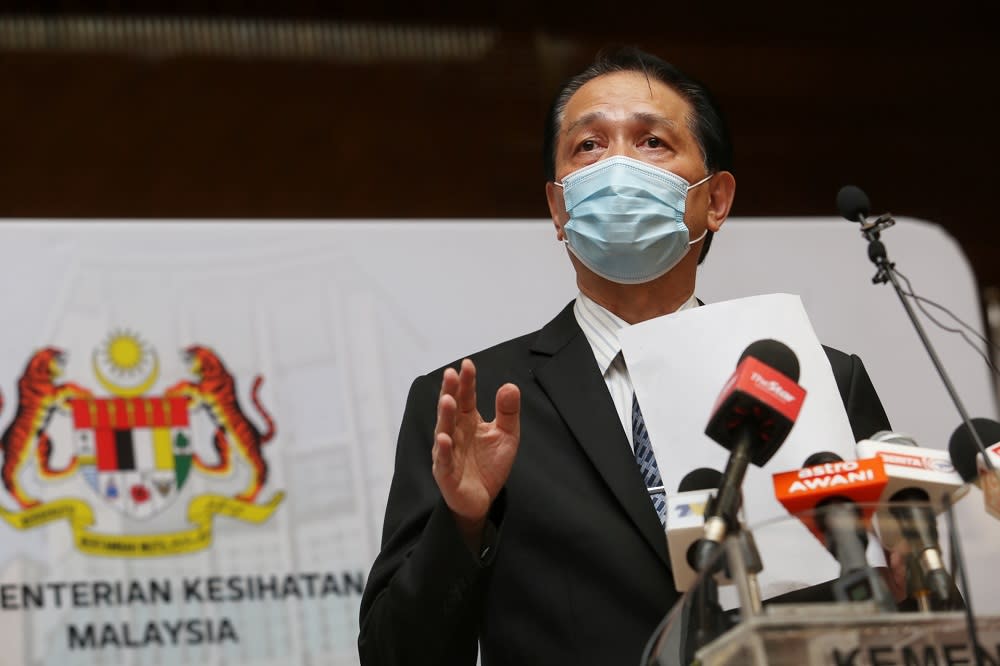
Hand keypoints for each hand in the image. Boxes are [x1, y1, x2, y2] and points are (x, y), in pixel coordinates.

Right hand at [432, 359, 519, 548]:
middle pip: (451, 409)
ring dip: (445, 416)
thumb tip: (510, 386)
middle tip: (451, 374)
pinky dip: (444, 450)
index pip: (466, 397)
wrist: (484, 499)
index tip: (467, 364)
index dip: (466, 381)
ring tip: (447, 400)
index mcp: (468, 421)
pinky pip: (444, 460)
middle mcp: (454, 433)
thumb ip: (508, 412)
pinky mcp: (446, 474)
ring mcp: (447, 452)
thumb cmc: (490, 465)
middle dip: (450, 391)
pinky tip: (445, 439)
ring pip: (444, 431)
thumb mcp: (507, 435)